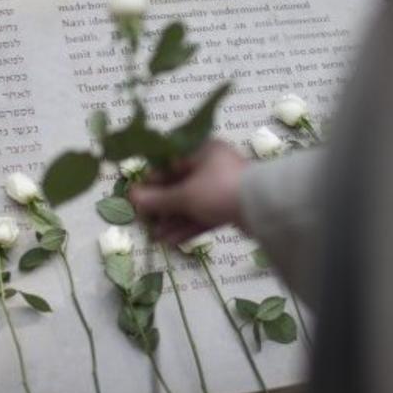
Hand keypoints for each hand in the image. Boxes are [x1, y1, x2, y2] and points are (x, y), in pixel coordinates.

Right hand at [128, 139, 248, 245]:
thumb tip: (130, 197)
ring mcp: (222, 188)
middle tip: (145, 223)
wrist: (263, 209)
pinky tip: (171, 242)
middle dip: (162, 208)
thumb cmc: (218, 190)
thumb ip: (158, 199)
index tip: (137, 199)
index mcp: (202, 151)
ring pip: (192, 204)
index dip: (152, 182)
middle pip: (180, 186)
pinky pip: (204, 215)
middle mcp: (213, 166)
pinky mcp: (230, 207)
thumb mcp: (185, 195)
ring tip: (156, 238)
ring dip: (173, 220)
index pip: (170, 164)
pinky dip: (188, 226)